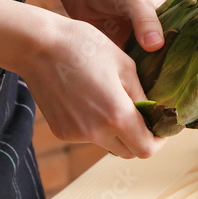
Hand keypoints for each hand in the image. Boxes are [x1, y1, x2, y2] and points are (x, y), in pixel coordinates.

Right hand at [26, 17, 165, 158]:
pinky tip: (89, 100)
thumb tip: (154, 111)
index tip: (160, 127)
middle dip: (139, 138)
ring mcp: (76, 134)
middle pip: (128, 152)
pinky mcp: (62, 131)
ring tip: (112, 102)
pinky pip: (88, 136)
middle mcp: (95, 131)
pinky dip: (96, 126)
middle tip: (142, 116)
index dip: (158, 141)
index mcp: (116, 114)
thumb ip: (142, 95)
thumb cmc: (84, 46)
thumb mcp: (124, 65)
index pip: (146, 149)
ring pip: (108, 144)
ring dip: (117, 132)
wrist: (37, 46)